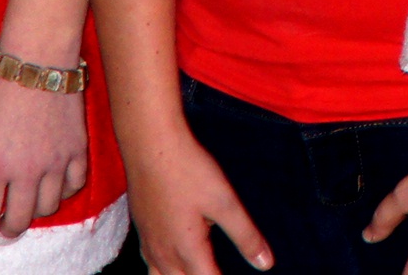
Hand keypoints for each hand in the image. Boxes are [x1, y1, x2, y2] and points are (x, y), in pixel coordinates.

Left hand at [0, 60, 90, 239]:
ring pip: (48, 208)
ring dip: (35, 209)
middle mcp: (26, 172)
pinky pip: (75, 185)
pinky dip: (63, 191)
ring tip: (28, 198)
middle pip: (20, 221)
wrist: (38, 59)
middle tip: (3, 224)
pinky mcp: (78, 149)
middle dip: (8, 229)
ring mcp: (56, 162)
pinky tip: (53, 182)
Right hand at [129, 123, 272, 274]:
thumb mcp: (224, 202)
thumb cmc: (188, 171)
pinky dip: (163, 272)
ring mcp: (148, 243)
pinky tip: (172, 260)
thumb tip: (266, 264)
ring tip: (196, 271)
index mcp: (188, 251)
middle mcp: (164, 254)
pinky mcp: (141, 230)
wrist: (149, 145)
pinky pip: (149, 265)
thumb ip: (245, 236)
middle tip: (217, 269)